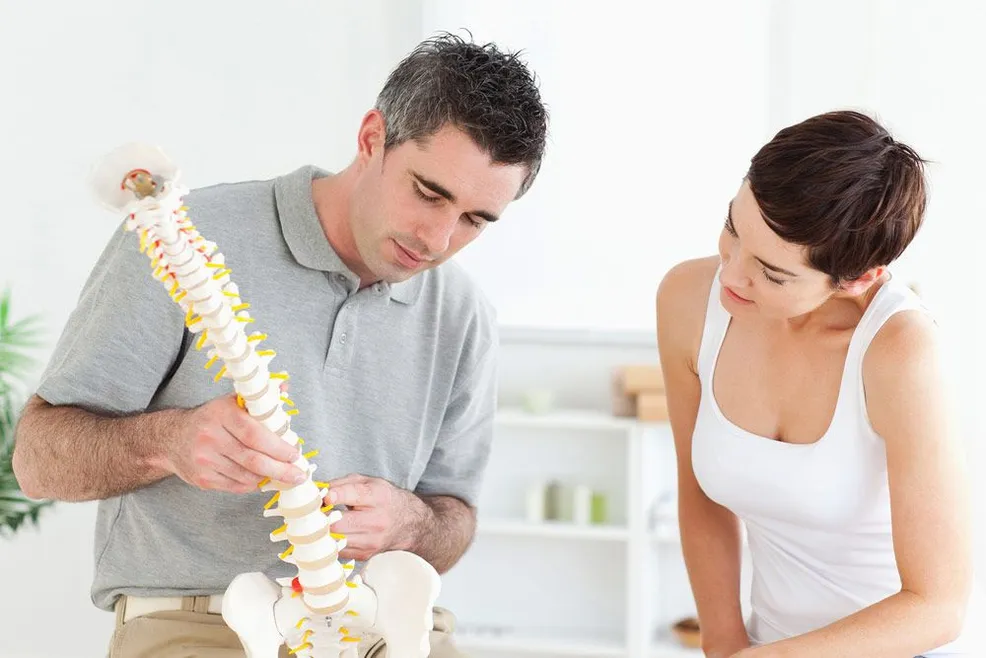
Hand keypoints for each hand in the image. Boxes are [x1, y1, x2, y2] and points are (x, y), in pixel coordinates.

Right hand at [162, 388, 305, 492]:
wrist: (171, 438)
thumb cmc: (211, 418)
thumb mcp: (231, 402)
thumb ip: (259, 397)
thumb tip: (285, 386)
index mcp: (221, 414)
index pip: (254, 434)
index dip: (278, 447)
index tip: (295, 453)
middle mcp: (210, 437)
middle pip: (252, 459)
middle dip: (280, 469)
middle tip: (298, 474)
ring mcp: (204, 460)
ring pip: (246, 476)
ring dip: (269, 477)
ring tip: (284, 475)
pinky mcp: (202, 478)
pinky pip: (235, 486)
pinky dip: (253, 484)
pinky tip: (263, 479)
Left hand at [324, 473, 426, 560]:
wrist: (408, 522)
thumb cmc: (383, 499)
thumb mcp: (367, 482)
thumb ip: (341, 484)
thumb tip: (317, 492)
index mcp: (378, 497)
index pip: (354, 495)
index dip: (334, 495)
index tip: (323, 496)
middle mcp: (376, 521)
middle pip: (339, 524)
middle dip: (321, 518)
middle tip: (311, 512)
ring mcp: (371, 541)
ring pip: (335, 540)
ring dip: (322, 532)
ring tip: (317, 523)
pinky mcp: (365, 554)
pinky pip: (338, 551)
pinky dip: (330, 542)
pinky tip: (329, 534)